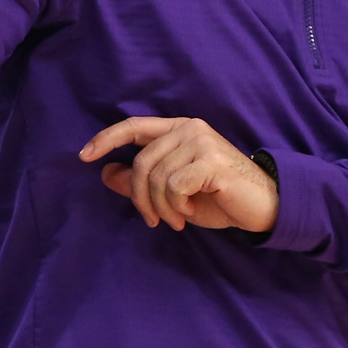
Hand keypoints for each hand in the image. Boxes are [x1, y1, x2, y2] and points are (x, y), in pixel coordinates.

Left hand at [79, 117, 277, 232]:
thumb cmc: (219, 197)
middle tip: (152, 220)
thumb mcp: (173, 191)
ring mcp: (201, 142)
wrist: (263, 206)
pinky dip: (176, 206)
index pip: (133, 127)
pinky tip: (189, 212)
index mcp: (179, 128)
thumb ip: (141, 181)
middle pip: (141, 162)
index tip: (84, 156)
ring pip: (155, 177)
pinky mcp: (210, 161)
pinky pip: (173, 186)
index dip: (106, 139)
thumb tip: (106, 173)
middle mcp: (189, 128)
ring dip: (160, 207)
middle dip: (139, 197)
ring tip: (175, 220)